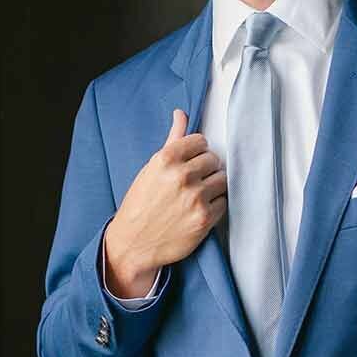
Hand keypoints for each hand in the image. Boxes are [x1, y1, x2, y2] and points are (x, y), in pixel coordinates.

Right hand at [103, 109, 226, 294]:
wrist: (133, 243)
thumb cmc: (140, 203)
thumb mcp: (151, 168)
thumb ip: (172, 140)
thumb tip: (181, 113)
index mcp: (166, 159)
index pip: (201, 141)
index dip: (196, 152)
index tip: (190, 163)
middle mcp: (182, 176)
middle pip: (213, 160)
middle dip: (205, 169)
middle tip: (192, 182)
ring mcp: (195, 198)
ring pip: (222, 180)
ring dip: (213, 186)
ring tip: (197, 196)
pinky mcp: (205, 219)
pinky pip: (224, 202)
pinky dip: (215, 205)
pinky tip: (199, 210)